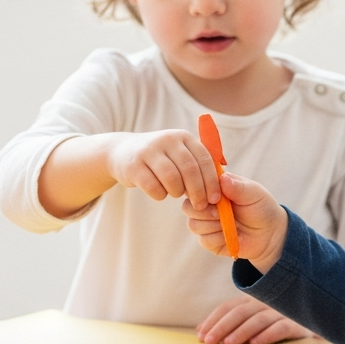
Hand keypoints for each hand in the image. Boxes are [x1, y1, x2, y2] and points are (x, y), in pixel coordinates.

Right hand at [107, 130, 221, 209]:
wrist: (122, 151)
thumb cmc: (160, 159)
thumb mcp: (179, 154)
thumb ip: (199, 166)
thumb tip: (222, 186)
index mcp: (183, 137)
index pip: (204, 159)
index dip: (212, 181)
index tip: (216, 199)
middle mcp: (167, 140)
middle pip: (190, 170)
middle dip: (198, 191)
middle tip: (200, 205)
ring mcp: (149, 151)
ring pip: (172, 179)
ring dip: (177, 192)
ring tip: (175, 194)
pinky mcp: (133, 164)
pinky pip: (153, 187)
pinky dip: (160, 194)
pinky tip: (160, 193)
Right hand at [182, 172, 287, 270]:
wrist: (270, 234)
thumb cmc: (261, 207)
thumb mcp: (253, 193)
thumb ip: (237, 187)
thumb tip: (222, 178)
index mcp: (213, 188)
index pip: (193, 185)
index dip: (199, 191)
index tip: (216, 197)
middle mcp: (205, 204)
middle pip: (187, 206)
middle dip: (203, 211)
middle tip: (220, 213)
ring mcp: (205, 223)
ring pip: (193, 224)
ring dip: (212, 225)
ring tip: (230, 224)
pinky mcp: (208, 240)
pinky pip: (204, 239)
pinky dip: (218, 238)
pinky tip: (229, 235)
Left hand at [197, 295, 311, 343]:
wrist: (318, 324)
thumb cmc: (279, 325)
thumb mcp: (255, 322)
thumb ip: (230, 324)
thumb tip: (199, 331)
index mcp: (255, 300)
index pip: (230, 306)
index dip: (214, 319)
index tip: (200, 335)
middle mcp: (267, 302)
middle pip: (240, 312)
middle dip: (222, 326)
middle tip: (209, 341)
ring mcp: (283, 311)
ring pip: (258, 319)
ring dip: (241, 331)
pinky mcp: (298, 322)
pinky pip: (282, 327)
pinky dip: (268, 334)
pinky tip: (256, 343)